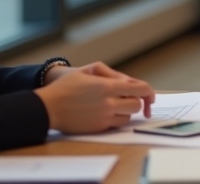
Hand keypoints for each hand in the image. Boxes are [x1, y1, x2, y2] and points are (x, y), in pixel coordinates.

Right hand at [35, 64, 155, 133]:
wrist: (48, 107)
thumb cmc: (67, 86)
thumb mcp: (89, 70)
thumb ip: (112, 74)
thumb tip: (129, 82)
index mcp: (107, 86)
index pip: (140, 89)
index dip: (149, 93)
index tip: (151, 97)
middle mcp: (108, 103)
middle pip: (136, 105)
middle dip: (137, 102)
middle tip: (131, 100)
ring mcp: (103, 117)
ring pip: (128, 117)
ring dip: (126, 111)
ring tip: (116, 105)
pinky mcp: (97, 128)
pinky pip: (116, 125)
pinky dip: (117, 120)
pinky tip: (108, 113)